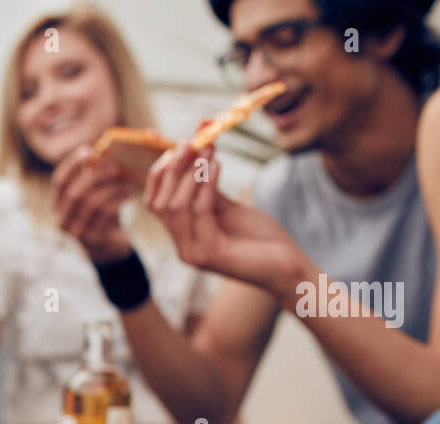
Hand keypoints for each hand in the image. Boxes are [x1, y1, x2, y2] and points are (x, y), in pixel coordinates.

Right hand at [52, 145, 134, 263]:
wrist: (109, 246)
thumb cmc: (103, 211)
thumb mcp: (96, 192)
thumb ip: (98, 171)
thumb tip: (119, 141)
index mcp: (58, 204)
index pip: (59, 181)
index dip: (71, 165)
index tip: (88, 150)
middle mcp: (62, 218)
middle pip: (74, 192)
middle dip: (95, 175)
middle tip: (115, 166)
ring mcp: (76, 231)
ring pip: (91, 203)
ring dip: (111, 187)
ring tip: (126, 180)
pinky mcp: (93, 239)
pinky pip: (105, 214)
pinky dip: (118, 199)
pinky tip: (129, 193)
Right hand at [144, 142, 307, 297]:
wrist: (286, 266)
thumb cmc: (259, 237)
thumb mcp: (228, 207)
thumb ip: (207, 186)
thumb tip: (199, 146)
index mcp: (182, 235)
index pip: (154, 203)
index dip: (160, 173)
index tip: (179, 146)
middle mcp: (182, 246)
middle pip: (159, 203)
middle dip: (173, 169)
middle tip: (192, 142)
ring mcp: (193, 253)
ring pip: (175, 207)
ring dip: (190, 174)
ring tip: (208, 150)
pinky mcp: (210, 255)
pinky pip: (200, 213)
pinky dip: (206, 185)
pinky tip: (217, 165)